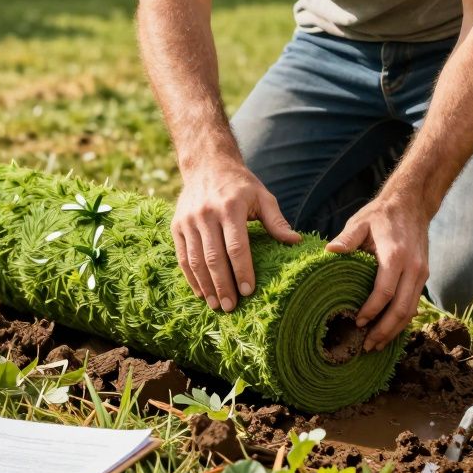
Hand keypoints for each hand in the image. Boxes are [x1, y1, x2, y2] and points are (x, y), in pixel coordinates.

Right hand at [173, 161, 300, 311]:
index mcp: (230, 207)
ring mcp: (188, 220)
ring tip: (217, 305)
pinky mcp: (176, 226)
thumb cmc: (240, 185)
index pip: (236, 246)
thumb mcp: (262, 196)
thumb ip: (277, 221)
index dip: (242, 271)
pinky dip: (191, 277)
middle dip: (223, 285)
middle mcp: (206, 214)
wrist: (207, 165)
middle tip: (232, 307)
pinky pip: (182, 257)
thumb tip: (295, 241)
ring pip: (195, 260)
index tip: (248, 291)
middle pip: (214, 257)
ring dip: (206, 286)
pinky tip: (201, 293)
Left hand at [326, 194, 431, 350]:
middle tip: (367, 346)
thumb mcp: (361, 222)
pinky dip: (402, 320)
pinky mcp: (423, 275)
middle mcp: (413, 268)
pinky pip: (414, 303)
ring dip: (395, 330)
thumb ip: (347, 238)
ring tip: (377, 345)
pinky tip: (389, 330)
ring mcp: (421, 273)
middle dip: (385, 330)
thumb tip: (330, 252)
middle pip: (402, 309)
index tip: (357, 322)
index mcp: (396, 256)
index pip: (385, 292)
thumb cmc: (382, 215)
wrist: (412, 204)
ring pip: (411, 310)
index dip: (372, 311)